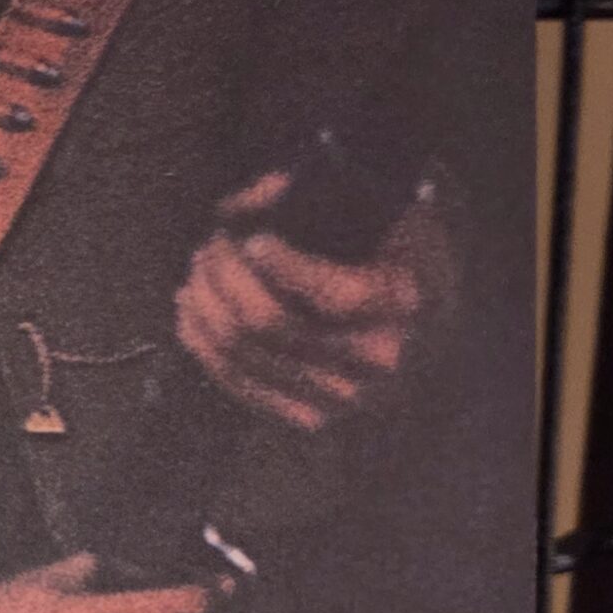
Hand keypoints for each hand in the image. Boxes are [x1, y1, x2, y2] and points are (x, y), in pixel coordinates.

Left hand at [176, 172, 432, 431]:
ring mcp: (344, 396)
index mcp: (403, 301)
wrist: (422, 318)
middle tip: (213, 244)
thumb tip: (235, 210)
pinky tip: (190, 305)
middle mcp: (378, 358)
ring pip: (240, 351)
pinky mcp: (310, 417)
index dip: (278, 264)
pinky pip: (234, 380)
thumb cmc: (387, 247)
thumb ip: (308, 195)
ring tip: (199, 268)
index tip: (253, 239)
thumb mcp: (372, 206)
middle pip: (267, 321)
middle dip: (223, 274)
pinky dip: (200, 339)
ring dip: (204, 302)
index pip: (331, 295)